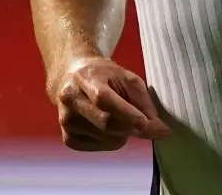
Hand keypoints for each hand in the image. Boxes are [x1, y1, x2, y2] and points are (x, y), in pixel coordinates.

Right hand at [49, 55, 170, 150]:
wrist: (69, 77)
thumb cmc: (102, 76)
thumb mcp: (125, 76)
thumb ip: (141, 98)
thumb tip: (154, 124)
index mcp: (85, 78)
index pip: (103, 99)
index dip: (126, 113)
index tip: (147, 124)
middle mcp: (71, 100)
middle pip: (106, 123)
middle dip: (134, 128)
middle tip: (154, 128)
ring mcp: (66, 121)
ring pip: (107, 138)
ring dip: (125, 133)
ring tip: (122, 118)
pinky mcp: (68, 138)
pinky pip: (101, 146)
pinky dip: (113, 140)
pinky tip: (109, 127)